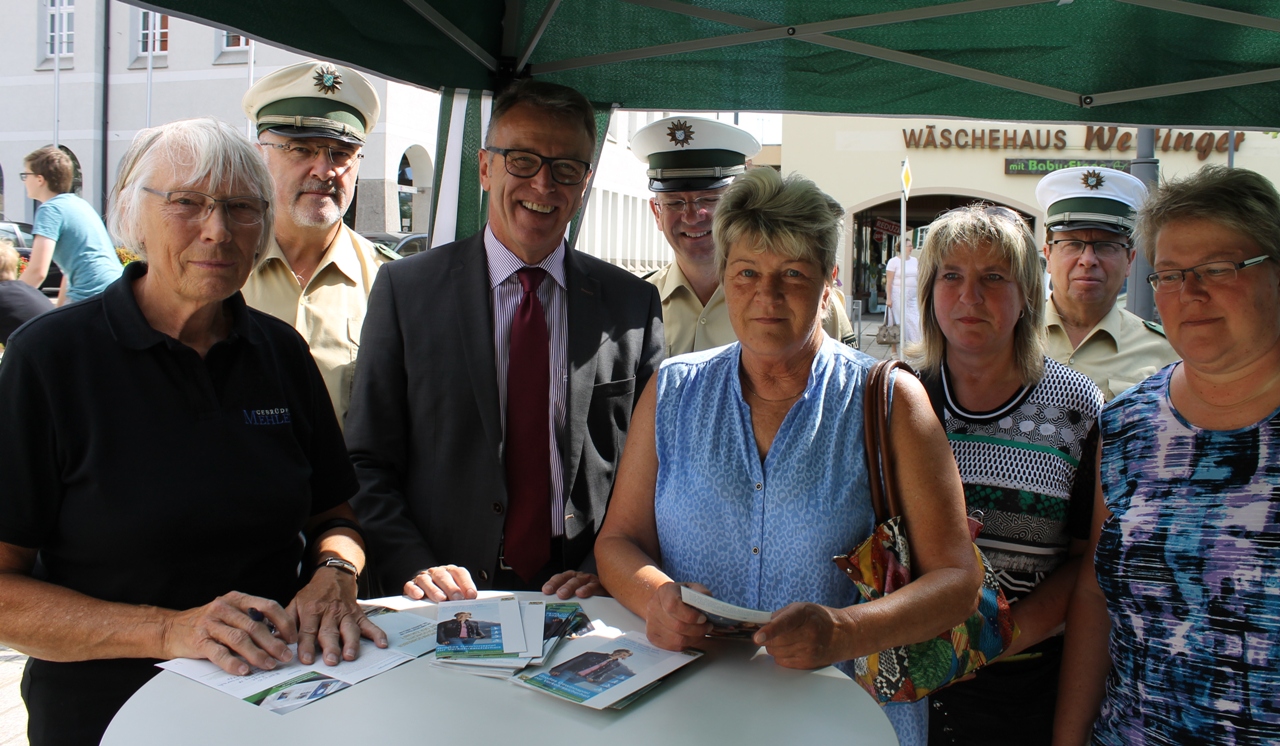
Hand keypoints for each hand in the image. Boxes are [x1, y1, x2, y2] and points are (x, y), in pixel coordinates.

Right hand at [160, 592, 296, 675]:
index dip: (283, 622)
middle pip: (255, 625)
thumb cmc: (208, 623)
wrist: (170, 629)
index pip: (267, 606)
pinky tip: (244, 670)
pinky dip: (233, 662)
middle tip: (285, 656)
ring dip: (257, 654)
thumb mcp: (230, 614)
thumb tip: (279, 637)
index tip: (292, 638)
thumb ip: (250, 620)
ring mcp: (210, 624)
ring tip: (269, 665)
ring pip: (239, 639)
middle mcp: (223, 608)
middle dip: (273, 643)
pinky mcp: (198, 641)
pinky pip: (218, 653)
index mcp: (236, 599)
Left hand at [288, 567, 387, 665]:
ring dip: (351, 643)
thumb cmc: (312, 594)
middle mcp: (329, 612)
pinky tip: (381, 643)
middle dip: (331, 647)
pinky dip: (376, 634)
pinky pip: (368, 625)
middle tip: (331, 661)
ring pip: (349, 629)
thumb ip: (286, 622)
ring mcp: (345, 613)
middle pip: (329, 632)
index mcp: (311, 610)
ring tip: (350, 656)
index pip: (308, 630)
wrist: (333, 575)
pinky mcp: (357, 614)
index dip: (306, 645)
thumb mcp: (295, 603)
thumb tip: (276, 641)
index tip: (306, 659)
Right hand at [403, 565, 477, 601]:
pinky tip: (419, 596)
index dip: (466, 584)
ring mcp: (423, 577)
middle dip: (452, 588)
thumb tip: (470, 606)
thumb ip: (462, 598)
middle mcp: (437, 572)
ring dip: (434, 590)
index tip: (471, 595)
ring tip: (441, 599)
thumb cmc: (443, 594)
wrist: (421, 590)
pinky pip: (410, 586)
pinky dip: (414, 590)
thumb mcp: (454, 594)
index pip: (460, 573)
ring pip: (427, 580)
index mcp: (451, 572)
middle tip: (458, 598)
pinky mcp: (411, 585)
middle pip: (444, 577)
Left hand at [542, 571, 604, 598]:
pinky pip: (593, 585)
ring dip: (570, 586)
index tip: (545, 590)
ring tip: (564, 594)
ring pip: (579, 580)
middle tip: (557, 593)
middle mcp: (580, 578)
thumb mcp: (576, 599)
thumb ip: (566, 601)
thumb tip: (551, 607)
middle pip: (568, 578)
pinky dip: (587, 589)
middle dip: (560, 585)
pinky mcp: (600, 585)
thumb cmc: (590, 598)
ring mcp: (590, 580)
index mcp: (572, 579)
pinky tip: (581, 593)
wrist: (610, 594)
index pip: (560, 578)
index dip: (553, 583)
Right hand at [644, 582, 712, 651]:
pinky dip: (685, 644)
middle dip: (696, 629)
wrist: (664, 602)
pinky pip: (672, 646)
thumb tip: (707, 601)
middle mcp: (653, 607)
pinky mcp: (652, 636)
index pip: (673, 605)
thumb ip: (701, 592)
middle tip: (707, 627)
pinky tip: (691, 637)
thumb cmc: (681, 596)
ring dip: (693, 638)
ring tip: (701, 633)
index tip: (703, 618)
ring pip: (676, 639)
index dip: (690, 615)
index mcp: (664, 591)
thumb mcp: (693, 588)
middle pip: (676, 625)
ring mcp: (651, 623)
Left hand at [754, 602, 851, 669]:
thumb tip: (760, 625)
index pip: (783, 623)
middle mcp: (808, 633)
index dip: (769, 631)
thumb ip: (780, 615)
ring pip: (776, 653)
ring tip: (788, 639)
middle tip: (774, 633)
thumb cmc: (818, 618)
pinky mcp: (808, 663)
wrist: (843, 634)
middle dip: (768, 638)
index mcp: (804, 614)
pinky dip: (782, 655)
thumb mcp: (801, 608)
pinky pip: (782, 662)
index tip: (757, 637)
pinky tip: (793, 648)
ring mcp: (809, 650)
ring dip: (775, 647)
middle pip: (775, 642)